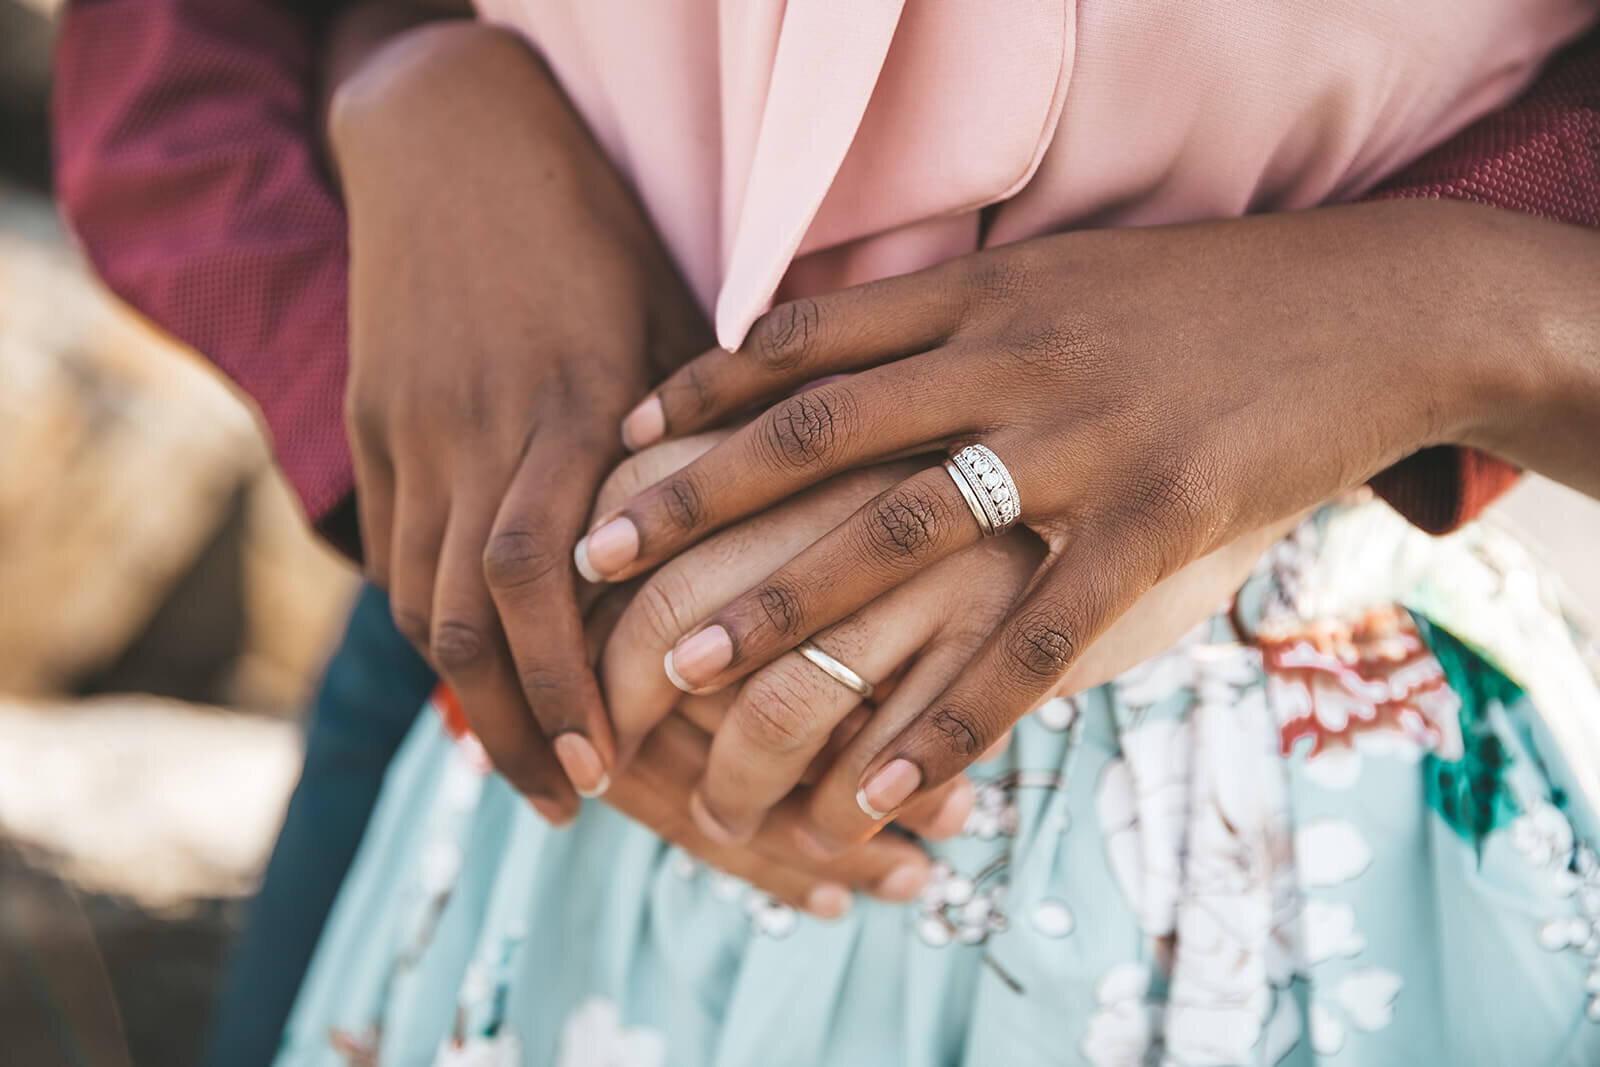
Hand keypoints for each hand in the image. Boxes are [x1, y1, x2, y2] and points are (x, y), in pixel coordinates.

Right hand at [329, 23, 710, 812]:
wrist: (451, 140)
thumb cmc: (591, 229)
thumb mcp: (667, 312)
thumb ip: (696, 427)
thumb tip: (753, 539)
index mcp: (568, 403)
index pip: (545, 577)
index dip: (569, 685)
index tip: (614, 768)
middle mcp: (478, 429)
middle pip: (470, 613)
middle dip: (518, 724)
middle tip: (570, 805)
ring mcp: (412, 429)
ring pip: (419, 595)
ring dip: (470, 696)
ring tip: (526, 767)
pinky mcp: (374, 424)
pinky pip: (393, 549)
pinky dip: (432, 624)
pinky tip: (477, 676)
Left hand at [576, 201, 1496, 845]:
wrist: (1371, 304)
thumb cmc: (1203, 300)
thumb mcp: (1064, 279)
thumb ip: (960, 313)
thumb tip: (855, 347)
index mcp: (982, 295)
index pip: (807, 342)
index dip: (704, 393)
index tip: (627, 442)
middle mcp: (1010, 359)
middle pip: (815, 435)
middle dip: (693, 503)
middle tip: (592, 563)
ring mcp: (1079, 442)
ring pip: (896, 536)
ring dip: (779, 611)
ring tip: (685, 679)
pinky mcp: (1151, 523)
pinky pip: (1027, 641)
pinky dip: (944, 719)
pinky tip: (877, 786)